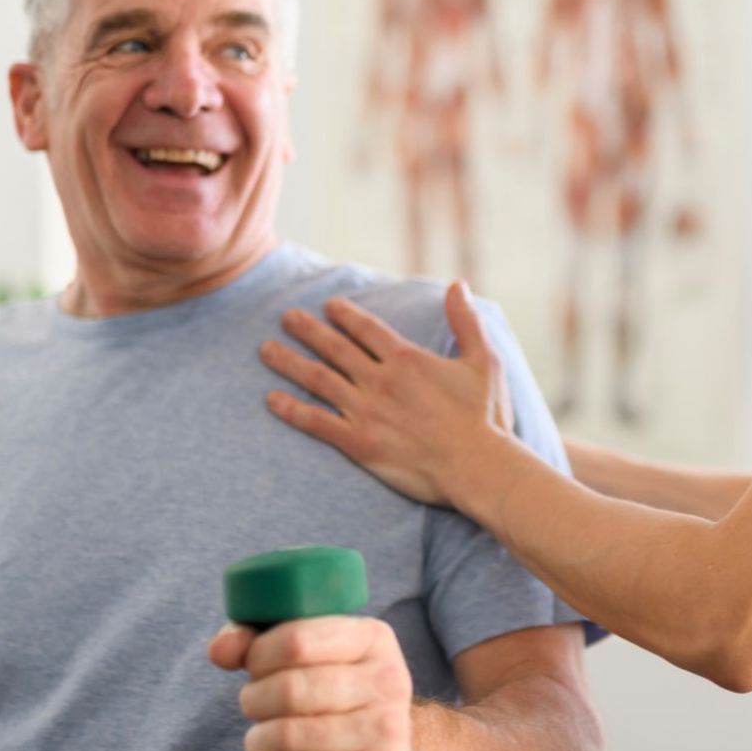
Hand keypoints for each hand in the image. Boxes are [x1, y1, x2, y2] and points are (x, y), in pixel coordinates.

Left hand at [208, 617, 413, 750]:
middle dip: (254, 701)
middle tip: (254, 708)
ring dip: (258, 744)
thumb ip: (258, 641)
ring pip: (288, 737)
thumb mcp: (311, 656)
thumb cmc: (336, 696)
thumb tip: (220, 651)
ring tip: (263, 742)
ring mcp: (387, 732)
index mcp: (372, 639)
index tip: (255, 668)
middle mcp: (388, 682)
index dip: (259, 656)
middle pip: (289, 691)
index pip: (296, 641)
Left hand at [260, 283, 513, 507]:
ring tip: (266, 350)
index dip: (344, 314)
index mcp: (407, 359)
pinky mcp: (359, 443)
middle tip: (285, 317)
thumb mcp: (484, 361)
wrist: (477, 466)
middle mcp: (380, 380)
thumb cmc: (485, 417)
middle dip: (307, 329)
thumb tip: (458, 285)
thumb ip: (466, 321)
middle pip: (334, 348)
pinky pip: (316, 422)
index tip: (327, 306)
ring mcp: (366, 411)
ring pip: (318, 379)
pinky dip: (291, 410)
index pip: (366, 328)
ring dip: (289, 362)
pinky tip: (271, 399)